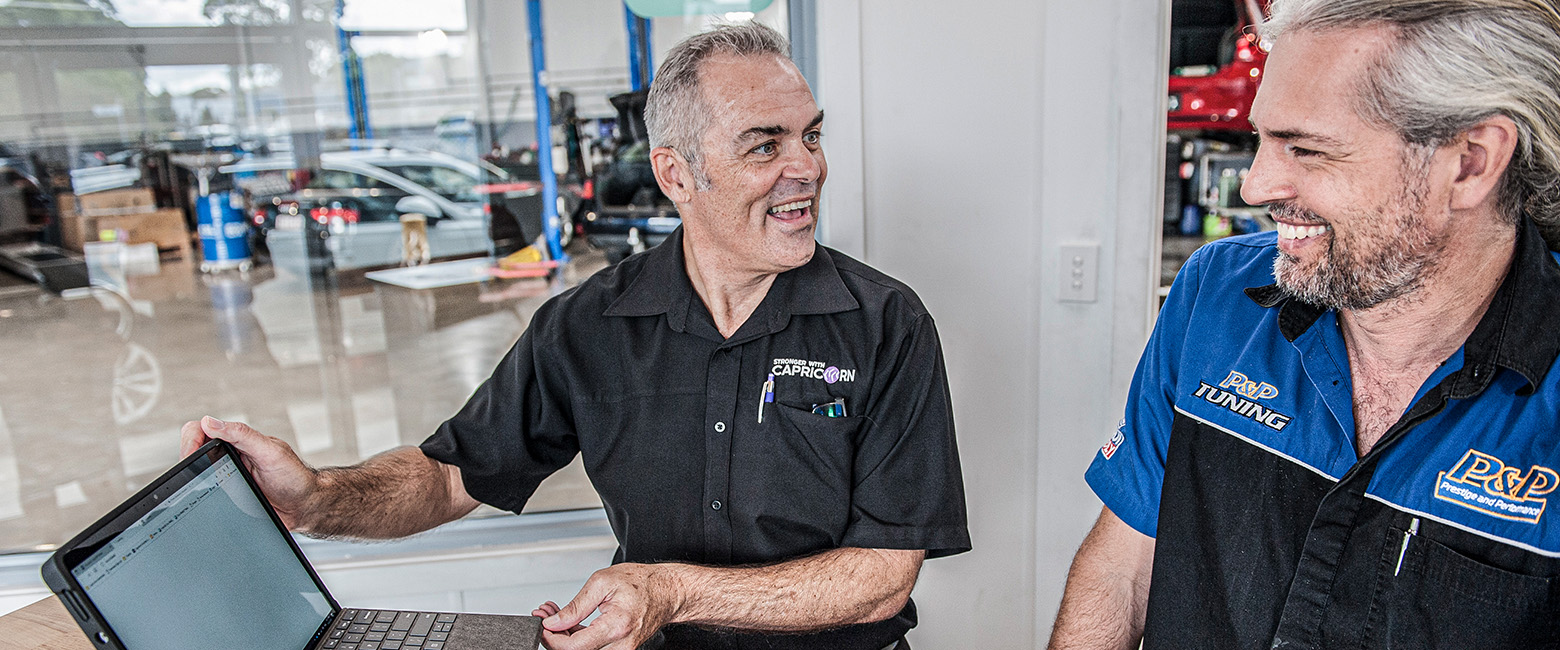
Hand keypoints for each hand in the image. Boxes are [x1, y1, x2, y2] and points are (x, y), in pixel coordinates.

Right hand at [179, 416, 317, 529]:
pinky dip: (199, 497)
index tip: (190, 454)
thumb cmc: (294, 477)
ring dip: (192, 481)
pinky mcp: (227, 497)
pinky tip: (202, 503)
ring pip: (195, 475)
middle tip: (190, 476)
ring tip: (197, 489)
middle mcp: (229, 457)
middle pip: (193, 452)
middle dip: (187, 461)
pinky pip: (203, 496)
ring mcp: (226, 477)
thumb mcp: (270, 452)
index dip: (190, 439)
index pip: (201, 430)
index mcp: (238, 441)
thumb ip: (243, 435)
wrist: (305, 508)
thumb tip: (211, 422)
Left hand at [536, 563, 680, 649]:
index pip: (573, 647)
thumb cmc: (642, 583)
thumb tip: (554, 622)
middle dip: (553, 635)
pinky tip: (569, 621)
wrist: (667, 591)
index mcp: (616, 627)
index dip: (551, 637)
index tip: (543, 623)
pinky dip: (576, 635)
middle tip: (545, 615)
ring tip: (555, 615)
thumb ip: (576, 606)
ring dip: (563, 636)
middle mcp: (620, 645)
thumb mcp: (603, 583)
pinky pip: (591, 648)